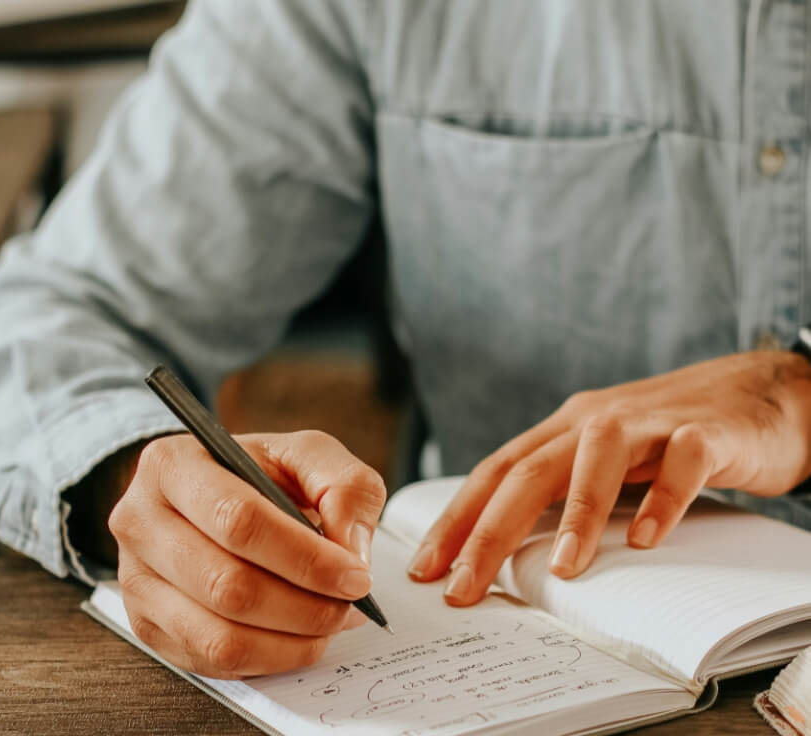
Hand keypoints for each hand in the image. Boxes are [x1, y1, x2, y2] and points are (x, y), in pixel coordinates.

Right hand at [109, 431, 385, 677]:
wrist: (213, 495)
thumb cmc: (261, 473)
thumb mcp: (309, 455)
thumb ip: (344, 487)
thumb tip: (350, 552)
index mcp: (173, 464)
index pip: (238, 520)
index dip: (305, 558)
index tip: (355, 577)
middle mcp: (140, 521)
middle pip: (226, 585)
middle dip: (304, 606)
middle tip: (349, 606)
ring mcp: (134, 579)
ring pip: (218, 635)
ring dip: (290, 641)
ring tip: (330, 622)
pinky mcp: (146, 624)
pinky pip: (212, 663)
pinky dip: (269, 659)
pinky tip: (298, 636)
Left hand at [408, 351, 810, 602]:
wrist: (759, 391)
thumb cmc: (666, 436)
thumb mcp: (601, 461)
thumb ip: (561, 492)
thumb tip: (507, 550)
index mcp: (562, 431)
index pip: (495, 473)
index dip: (456, 519)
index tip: (427, 568)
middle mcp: (593, 421)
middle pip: (528, 471)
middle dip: (489, 531)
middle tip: (463, 587)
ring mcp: (649, 423)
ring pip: (598, 458)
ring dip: (577, 514)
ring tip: (562, 569)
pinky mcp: (705, 433)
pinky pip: (682, 463)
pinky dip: (662, 499)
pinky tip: (647, 539)